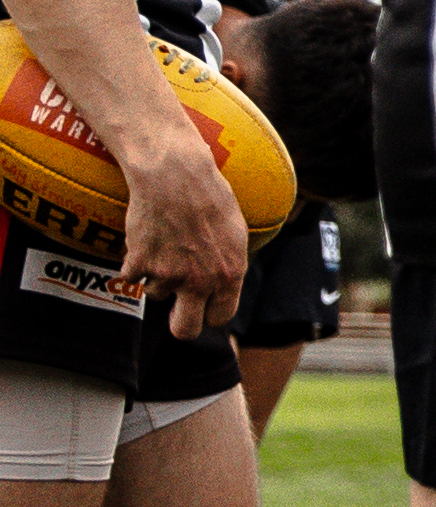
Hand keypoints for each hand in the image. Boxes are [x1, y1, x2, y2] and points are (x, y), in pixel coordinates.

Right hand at [118, 129, 247, 341]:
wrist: (175, 175)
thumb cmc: (209, 196)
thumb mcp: (236, 232)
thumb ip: (228, 264)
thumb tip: (225, 282)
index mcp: (229, 274)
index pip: (220, 317)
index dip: (209, 314)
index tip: (202, 308)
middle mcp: (201, 280)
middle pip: (185, 330)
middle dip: (179, 325)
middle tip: (175, 314)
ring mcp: (168, 274)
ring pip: (155, 293)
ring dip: (156, 276)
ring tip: (163, 245)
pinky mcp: (140, 263)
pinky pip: (129, 276)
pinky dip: (132, 262)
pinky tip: (143, 239)